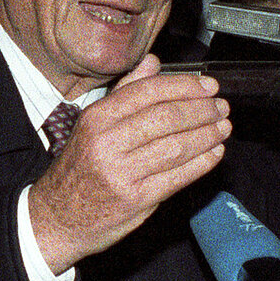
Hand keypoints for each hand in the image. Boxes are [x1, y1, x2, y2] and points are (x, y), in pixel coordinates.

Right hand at [27, 57, 229, 274]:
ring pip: (176, 146)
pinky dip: (202, 163)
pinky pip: (178, 177)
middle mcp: (107, 143)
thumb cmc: (78, 168)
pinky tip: (214, 154)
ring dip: (207, 135)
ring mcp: (122, 172)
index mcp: (97, 118)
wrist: (57, 217)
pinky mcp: (136, 199)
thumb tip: (154, 63)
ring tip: (223, 127)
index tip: (208, 86)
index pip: (149, 92)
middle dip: (201, 111)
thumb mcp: (92, 124)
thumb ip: (124, 92)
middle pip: (167, 118)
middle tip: (220, 107)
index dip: (185, 86)